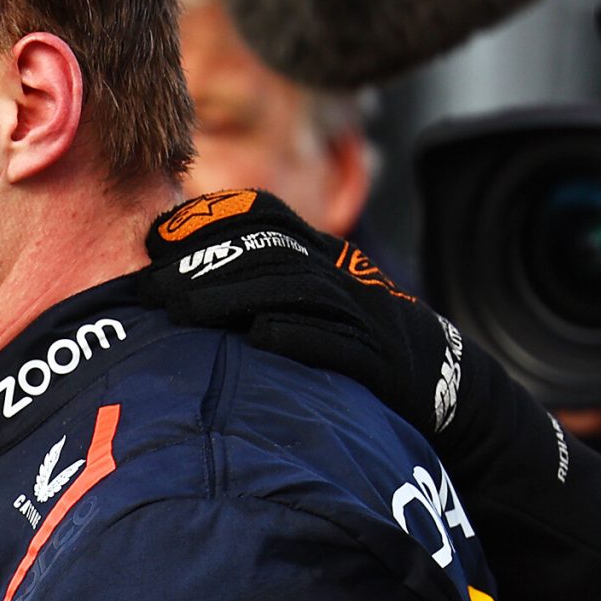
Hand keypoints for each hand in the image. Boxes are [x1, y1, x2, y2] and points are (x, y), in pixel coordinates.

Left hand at [144, 189, 453, 436]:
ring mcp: (362, 312)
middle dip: (204, 265)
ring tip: (180, 311)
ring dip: (232, 297)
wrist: (451, 381)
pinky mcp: (379, 358)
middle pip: (267, 254)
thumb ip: (272, 280)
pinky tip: (257, 338)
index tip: (157, 237)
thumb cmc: (367, 340)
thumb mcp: (323, 297)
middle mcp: (341, 274)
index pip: (266, 218)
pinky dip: (296, 336)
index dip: (211, 221)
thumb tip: (191, 280)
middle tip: (150, 286)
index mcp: (325, 254)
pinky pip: (337, 342)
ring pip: (292, 291)